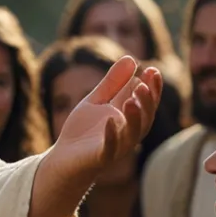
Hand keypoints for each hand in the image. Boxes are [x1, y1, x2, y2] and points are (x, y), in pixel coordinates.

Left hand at [49, 56, 161, 178]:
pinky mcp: (101, 158)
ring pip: (132, 134)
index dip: (152, 88)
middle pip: (144, 118)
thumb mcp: (96, 100)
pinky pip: (110, 148)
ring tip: (131, 100)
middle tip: (143, 85)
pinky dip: (112, 135)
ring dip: (134, 118)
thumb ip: (113, 83)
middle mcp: (127, 133)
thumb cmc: (83, 130)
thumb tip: (131, 58)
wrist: (63, 158)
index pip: (146, 102)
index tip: (153, 70)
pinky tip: (110, 120)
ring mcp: (116, 147)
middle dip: (146, 102)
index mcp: (128, 119)